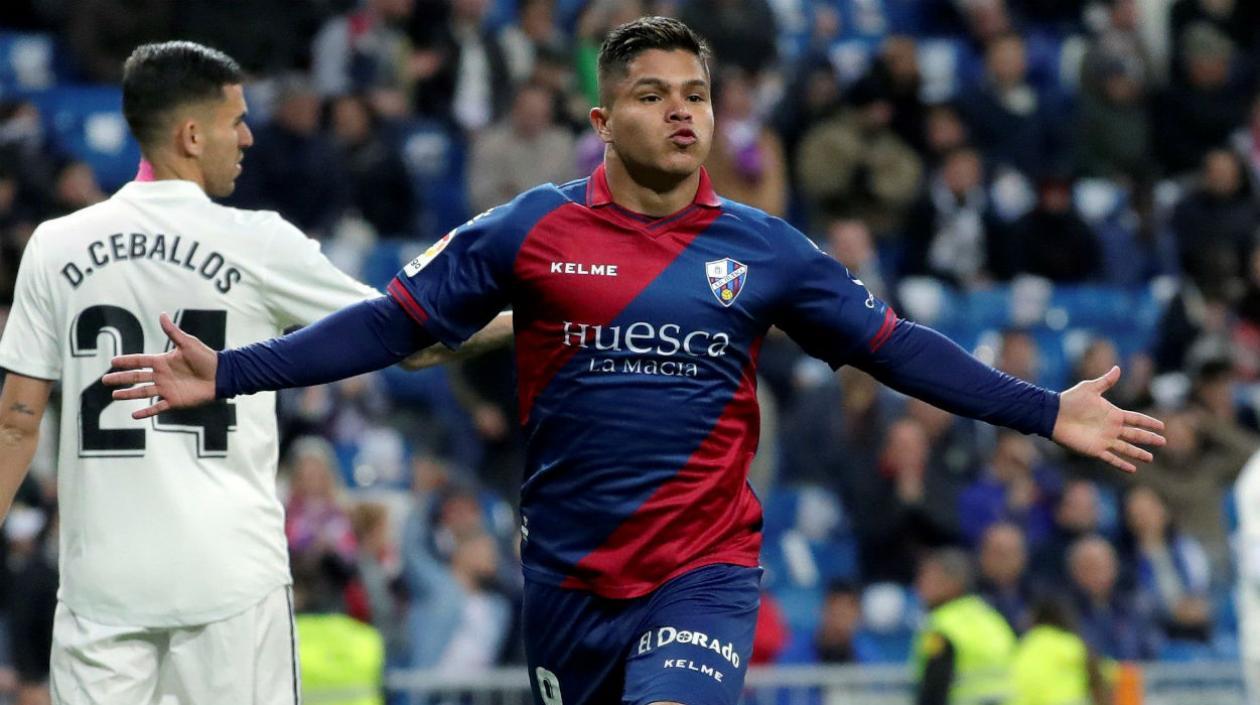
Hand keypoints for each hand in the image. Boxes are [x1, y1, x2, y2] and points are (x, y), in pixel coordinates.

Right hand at [102, 313, 217, 418]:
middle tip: (104, 380)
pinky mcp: (175, 401)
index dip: (126, 361)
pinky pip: (157, 407)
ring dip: (128, 394)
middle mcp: (162, 375)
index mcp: (163, 361)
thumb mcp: (188, 343)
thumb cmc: (206, 358)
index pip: (140, 361)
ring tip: (114, 395)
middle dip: (121, 378)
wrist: (221, 375)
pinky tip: (134, 415)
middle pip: (136, 377)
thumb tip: (161, 314)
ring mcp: (167, 389)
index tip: (112, 361)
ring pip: (143, 392)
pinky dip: (146, 411)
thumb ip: (173, 332)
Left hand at [1052, 366, 1165, 472]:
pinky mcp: (1095, 449)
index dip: (1149, 422)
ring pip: (1127, 448)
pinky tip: (1132, 469)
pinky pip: (1111, 458)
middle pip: (1135, 434)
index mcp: (1113, 414)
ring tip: (1151, 458)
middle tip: (1163, 442)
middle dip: (1149, 438)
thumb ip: (1105, 381)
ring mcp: (1104, 440)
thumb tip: (1117, 368)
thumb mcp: (1090, 388)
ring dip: (1138, 453)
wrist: (1053, 415)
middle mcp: (1111, 428)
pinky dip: (1122, 464)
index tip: (1162, 426)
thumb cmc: (1070, 400)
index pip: (1136, 419)